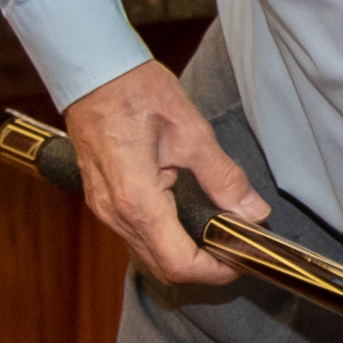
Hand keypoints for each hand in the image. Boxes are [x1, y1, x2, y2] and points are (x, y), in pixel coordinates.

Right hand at [64, 59, 267, 288]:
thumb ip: (224, 178)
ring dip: (183, 253)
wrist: (90, 72)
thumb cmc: (134, 92)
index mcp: (137, 200)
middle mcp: (115, 213)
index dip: (215, 270)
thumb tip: (252, 210)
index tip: (240, 256)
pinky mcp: (102, 199)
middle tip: (234, 246)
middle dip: (203, 267)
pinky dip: (165, 238)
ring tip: (216, 232)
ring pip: (148, 253)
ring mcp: (104, 209)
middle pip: (163, 267)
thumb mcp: (192, 132)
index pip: (179, 263)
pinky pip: (136, 234)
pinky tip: (187, 217)